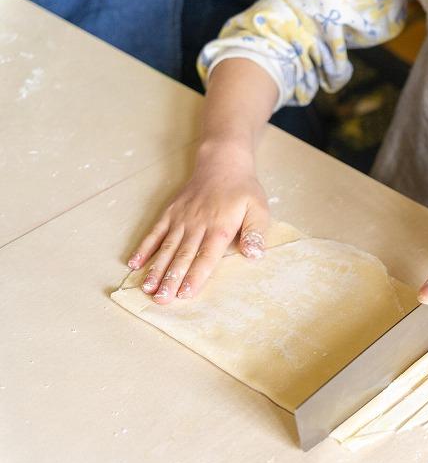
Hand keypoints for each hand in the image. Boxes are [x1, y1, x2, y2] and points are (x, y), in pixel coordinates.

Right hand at [126, 143, 269, 303]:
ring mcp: (180, 218)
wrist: (222, 162)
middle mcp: (197, 225)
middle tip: (161, 299)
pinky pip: (155, 232)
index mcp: (220, 227)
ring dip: (156, 269)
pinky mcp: (170, 213)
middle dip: (171, 279)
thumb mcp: (259, 208)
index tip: (185, 293)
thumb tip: (254, 255)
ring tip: (147, 288)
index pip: (206, 256)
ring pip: (166, 247)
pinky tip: (134, 263)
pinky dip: (144, 247)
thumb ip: (256, 232)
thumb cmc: (243, 190)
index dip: (195, 275)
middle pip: (182, 256)